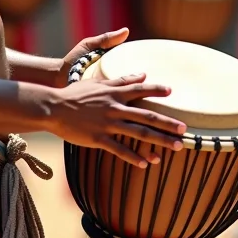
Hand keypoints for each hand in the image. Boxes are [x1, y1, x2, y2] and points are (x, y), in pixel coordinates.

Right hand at [48, 27, 186, 167]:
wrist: (52, 107)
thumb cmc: (74, 94)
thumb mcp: (98, 82)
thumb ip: (121, 80)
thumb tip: (143, 74)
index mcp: (115, 93)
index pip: (141, 89)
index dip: (157, 90)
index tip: (172, 91)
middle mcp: (115, 108)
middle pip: (147, 115)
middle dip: (167, 123)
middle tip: (184, 129)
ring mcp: (107, 124)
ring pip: (138, 133)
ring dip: (159, 141)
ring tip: (175, 147)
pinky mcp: (98, 138)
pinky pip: (119, 149)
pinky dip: (133, 157)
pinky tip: (146, 163)